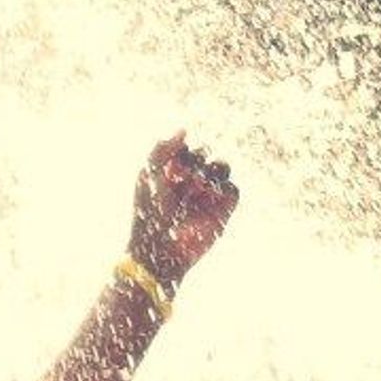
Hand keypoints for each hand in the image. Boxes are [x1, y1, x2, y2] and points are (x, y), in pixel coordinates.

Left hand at [128, 134, 237, 286]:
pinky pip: (233, 190)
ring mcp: (207, 197)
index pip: (187, 149)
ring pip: (222, 168)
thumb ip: (161, 150)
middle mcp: (191, 184)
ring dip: (211, 171)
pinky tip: (209, 195)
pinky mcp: (221, 213)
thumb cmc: (148, 215)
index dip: (182, 155)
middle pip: (206, 154)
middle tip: (182, 180)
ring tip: (197, 186)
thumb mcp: (148, 177)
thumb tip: (184, 131)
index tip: (171, 172)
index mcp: (173, 175)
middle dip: (195, 162)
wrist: (159, 249)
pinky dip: (225, 188)